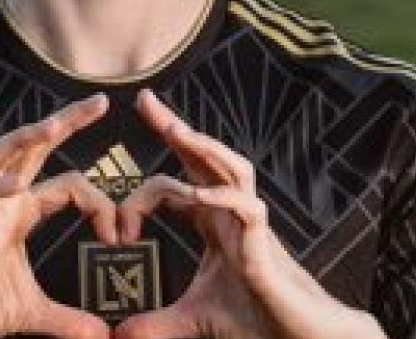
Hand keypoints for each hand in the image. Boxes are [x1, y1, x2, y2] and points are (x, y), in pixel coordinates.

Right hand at [0, 94, 116, 338]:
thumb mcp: (29, 313)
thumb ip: (66, 320)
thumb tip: (102, 337)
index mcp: (20, 214)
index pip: (66, 183)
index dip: (99, 203)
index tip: (119, 235)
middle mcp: (1, 204)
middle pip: (31, 148)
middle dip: (64, 122)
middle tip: (100, 101)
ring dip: (24, 139)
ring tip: (53, 125)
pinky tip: (14, 187)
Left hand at [114, 90, 385, 338]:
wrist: (299, 338)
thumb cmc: (258, 319)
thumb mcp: (195, 319)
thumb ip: (157, 323)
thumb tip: (119, 337)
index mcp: (214, 222)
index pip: (180, 181)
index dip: (146, 187)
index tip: (116, 224)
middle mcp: (232, 214)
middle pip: (206, 158)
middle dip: (176, 128)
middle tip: (145, 100)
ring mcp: (252, 226)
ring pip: (233, 169)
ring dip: (205, 147)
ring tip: (175, 130)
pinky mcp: (265, 247)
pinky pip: (249, 210)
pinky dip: (225, 199)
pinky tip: (199, 196)